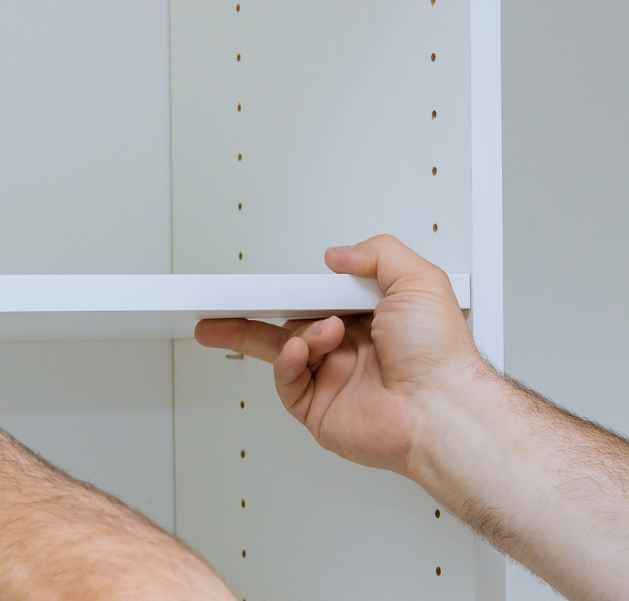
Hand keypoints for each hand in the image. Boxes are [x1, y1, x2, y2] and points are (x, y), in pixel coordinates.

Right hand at [194, 234, 489, 477]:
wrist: (441, 409)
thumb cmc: (441, 356)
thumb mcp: (420, 281)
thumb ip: (378, 254)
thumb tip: (340, 254)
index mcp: (371, 319)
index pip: (317, 298)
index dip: (290, 289)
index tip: (263, 282)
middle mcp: (350, 350)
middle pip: (287, 325)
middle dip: (250, 315)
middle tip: (221, 306)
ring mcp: (332, 380)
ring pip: (280, 352)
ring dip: (284, 336)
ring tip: (303, 334)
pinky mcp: (318, 408)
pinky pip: (286, 381)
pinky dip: (286, 362)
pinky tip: (300, 351)